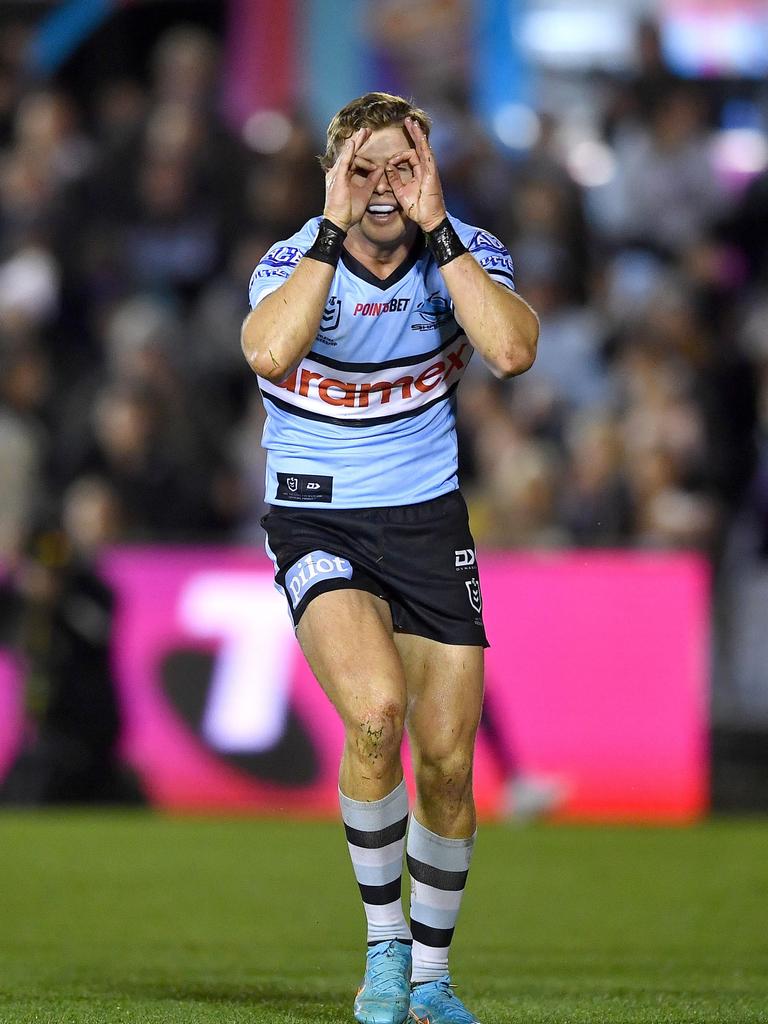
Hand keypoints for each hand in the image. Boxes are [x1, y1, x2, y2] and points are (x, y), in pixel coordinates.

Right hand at [323, 127, 384, 231]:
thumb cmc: (350, 211)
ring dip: (356, 142)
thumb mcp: (366, 192)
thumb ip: (372, 180)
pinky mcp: (337, 178)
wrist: (340, 222)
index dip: (362, 150)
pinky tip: (353, 143)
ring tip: (364, 132)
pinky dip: (349, 152)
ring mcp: (337, 174)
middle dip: (359, 141)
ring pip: (348, 154)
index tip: (370, 142)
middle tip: (367, 130)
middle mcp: (339, 172)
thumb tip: (380, 168)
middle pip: (350, 153)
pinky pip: (344, 162)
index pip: (354, 159)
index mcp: (345, 176)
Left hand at [385, 117, 446, 231]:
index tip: (390, 163)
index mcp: (419, 172)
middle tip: (408, 120)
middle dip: (413, 133)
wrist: (428, 219)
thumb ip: (394, 179)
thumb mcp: (401, 192)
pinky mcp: (432, 172)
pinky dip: (422, 144)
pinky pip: (426, 154)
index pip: (410, 156)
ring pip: (423, 147)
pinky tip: (419, 134)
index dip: (399, 156)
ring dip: (417, 134)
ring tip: (412, 121)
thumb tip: (387, 166)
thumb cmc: (417, 208)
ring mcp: (430, 169)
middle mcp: (426, 168)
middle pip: (419, 146)